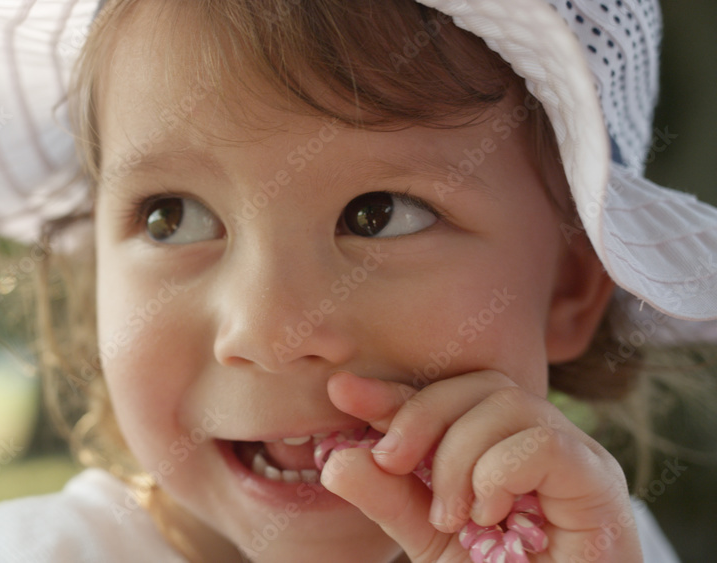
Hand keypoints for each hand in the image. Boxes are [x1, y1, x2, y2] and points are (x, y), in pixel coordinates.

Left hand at [319, 370, 642, 561]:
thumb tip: (337, 458)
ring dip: (458, 457)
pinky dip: (498, 472)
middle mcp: (540, 441)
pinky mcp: (597, 482)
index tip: (342, 392)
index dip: (394, 392)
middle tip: (391, 461)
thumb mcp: (429, 539)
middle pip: (478, 385)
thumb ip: (388, 498)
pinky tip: (487, 514)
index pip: (446, 396)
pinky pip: (543, 442)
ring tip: (449, 516)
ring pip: (507, 404)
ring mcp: (575, 457)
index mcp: (500, 446)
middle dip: (421, 415)